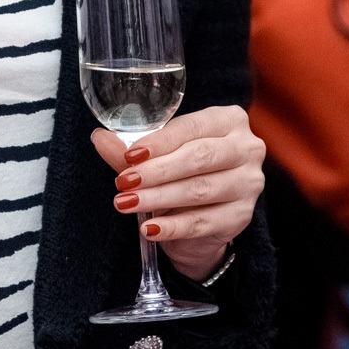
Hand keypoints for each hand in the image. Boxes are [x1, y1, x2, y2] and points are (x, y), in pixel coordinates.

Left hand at [91, 104, 264, 280]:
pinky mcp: (241, 216)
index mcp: (228, 120)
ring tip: (126, 203)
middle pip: (200, 157)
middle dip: (157, 171)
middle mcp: (247, 148)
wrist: (204, 219)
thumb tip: (99, 138)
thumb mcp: (158, 158)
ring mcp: (248, 183)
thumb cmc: (183, 174)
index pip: (192, 127)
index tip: (130, 156)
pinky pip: (202, 222)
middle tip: (124, 182)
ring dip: (158, 198)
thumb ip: (132, 150)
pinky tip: (149, 228)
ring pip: (199, 190)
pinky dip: (172, 226)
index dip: (159, 142)